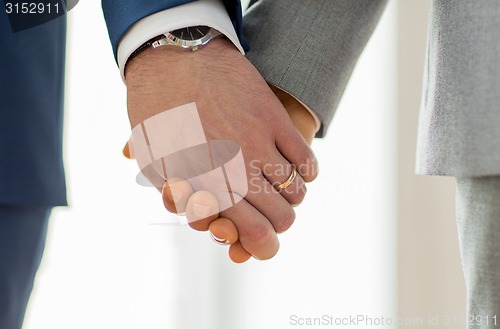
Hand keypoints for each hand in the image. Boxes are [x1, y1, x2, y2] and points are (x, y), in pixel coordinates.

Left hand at [156, 86, 316, 262]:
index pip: (253, 233)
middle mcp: (236, 169)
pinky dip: (306, 172)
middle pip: (281, 218)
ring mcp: (259, 143)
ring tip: (280, 188)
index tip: (264, 244)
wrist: (174, 58)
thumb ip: (181, 199)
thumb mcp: (155, 164)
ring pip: (296, 192)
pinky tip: (294, 168)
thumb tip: (209, 222)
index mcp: (204, 186)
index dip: (263, 246)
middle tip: (271, 214)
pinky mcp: (273, 118)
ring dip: (291, 197)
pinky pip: (306, 160)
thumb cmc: (159, 114)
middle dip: (277, 223)